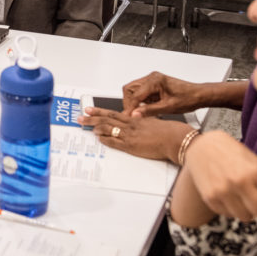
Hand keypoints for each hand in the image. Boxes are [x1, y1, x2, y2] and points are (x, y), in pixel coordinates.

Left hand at [79, 108, 193, 162]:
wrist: (175, 138)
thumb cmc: (169, 131)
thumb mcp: (153, 121)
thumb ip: (142, 120)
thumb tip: (136, 119)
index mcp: (135, 118)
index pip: (113, 113)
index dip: (100, 111)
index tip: (90, 109)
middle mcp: (130, 125)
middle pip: (106, 120)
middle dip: (92, 118)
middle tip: (81, 117)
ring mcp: (129, 135)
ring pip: (108, 128)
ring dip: (95, 127)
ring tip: (86, 125)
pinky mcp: (131, 145)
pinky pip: (114, 142)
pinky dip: (106, 139)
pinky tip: (99, 138)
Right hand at [122, 71, 201, 114]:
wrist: (199, 95)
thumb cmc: (188, 99)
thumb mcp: (168, 108)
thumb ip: (149, 111)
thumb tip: (135, 114)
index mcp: (155, 81)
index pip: (134, 95)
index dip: (130, 107)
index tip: (128, 117)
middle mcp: (152, 77)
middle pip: (130, 89)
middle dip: (129, 103)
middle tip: (132, 115)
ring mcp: (153, 80)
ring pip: (134, 90)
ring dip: (135, 101)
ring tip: (141, 113)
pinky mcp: (154, 84)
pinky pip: (141, 91)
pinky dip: (141, 100)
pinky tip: (147, 108)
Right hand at [182, 132, 256, 221]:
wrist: (200, 146)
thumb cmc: (232, 153)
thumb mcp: (255, 161)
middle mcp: (241, 181)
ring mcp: (224, 190)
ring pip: (246, 217)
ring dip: (247, 211)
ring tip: (241, 198)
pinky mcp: (210, 197)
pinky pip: (229, 214)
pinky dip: (231, 209)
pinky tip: (227, 195)